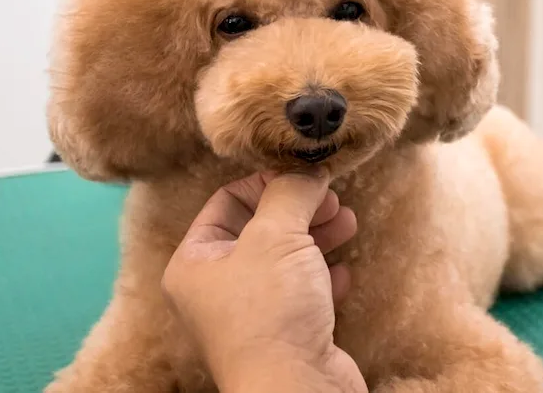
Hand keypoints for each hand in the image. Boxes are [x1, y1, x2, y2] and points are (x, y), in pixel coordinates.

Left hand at [162, 171, 365, 392]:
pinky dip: (325, 275)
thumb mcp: (276, 235)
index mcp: (195, 263)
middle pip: (260, 228)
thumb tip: (306, 171)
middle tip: (330, 197)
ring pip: (285, 259)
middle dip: (298, 209)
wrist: (296, 387)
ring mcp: (252, 312)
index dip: (265, 183)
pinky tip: (343, 270)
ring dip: (317, 236)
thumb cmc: (271, 311)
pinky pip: (304, 292)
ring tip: (347, 221)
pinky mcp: (286, 332)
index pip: (226, 202)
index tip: (303, 175)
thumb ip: (290, 193)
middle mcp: (218, 288)